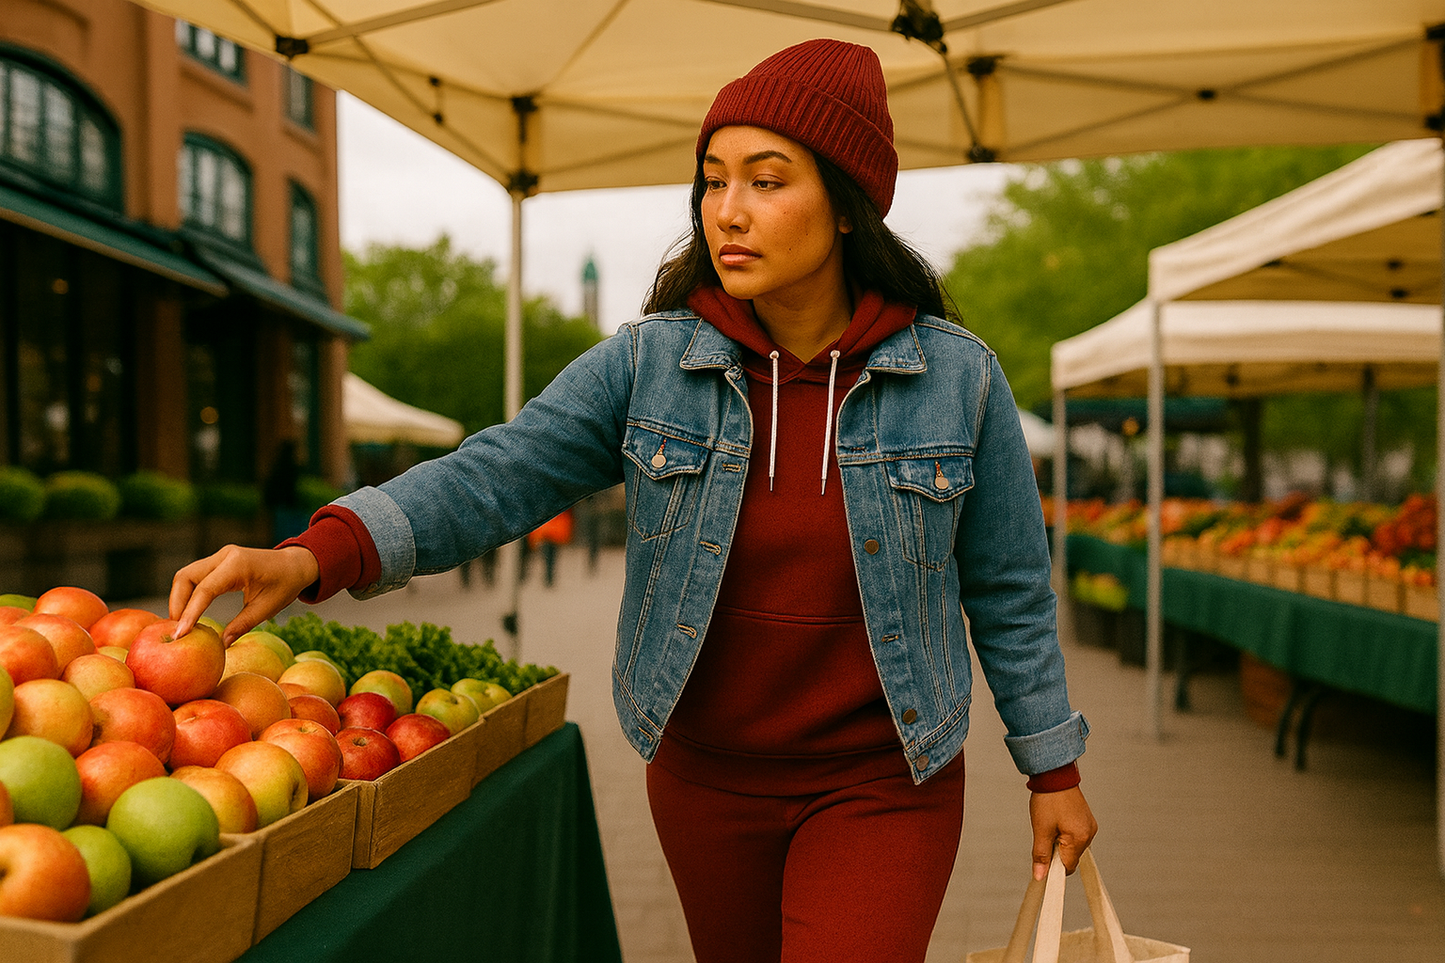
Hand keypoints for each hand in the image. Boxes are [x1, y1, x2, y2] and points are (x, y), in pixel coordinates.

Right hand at [169, 545, 319, 644]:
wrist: (295, 565)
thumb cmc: (285, 586)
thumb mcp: (266, 608)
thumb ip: (242, 625)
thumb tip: (220, 646)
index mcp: (238, 565)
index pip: (204, 590)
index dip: (189, 613)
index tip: (180, 634)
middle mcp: (224, 556)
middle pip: (185, 577)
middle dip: (177, 604)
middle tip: (176, 631)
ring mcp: (220, 556)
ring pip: (186, 575)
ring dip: (180, 599)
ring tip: (180, 624)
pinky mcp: (218, 562)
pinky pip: (195, 576)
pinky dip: (188, 594)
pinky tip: (188, 613)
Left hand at [1029, 786, 1096, 879]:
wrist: (1055, 775)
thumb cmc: (1049, 799)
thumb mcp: (1041, 829)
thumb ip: (1041, 855)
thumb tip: (1040, 876)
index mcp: (1080, 839)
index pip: (1068, 867)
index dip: (1053, 867)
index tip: (1042, 862)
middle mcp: (1089, 834)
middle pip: (1071, 857)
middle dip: (1056, 852)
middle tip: (1044, 835)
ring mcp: (1089, 826)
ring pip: (1072, 847)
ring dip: (1060, 843)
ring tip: (1050, 824)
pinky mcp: (1086, 820)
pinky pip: (1075, 836)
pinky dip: (1064, 834)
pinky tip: (1056, 821)